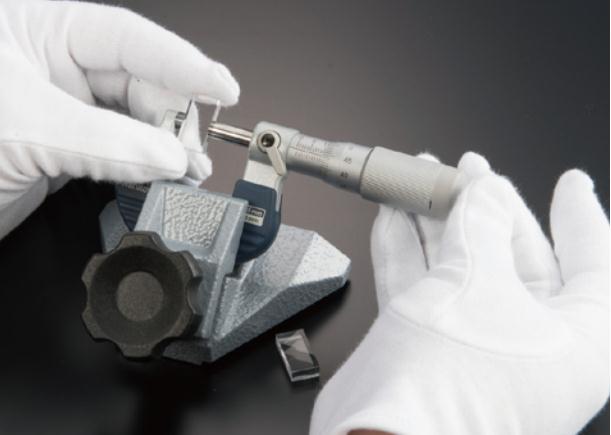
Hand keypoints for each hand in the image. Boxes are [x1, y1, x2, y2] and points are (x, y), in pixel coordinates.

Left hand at [0, 0, 239, 237]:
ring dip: (164, 147)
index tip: (221, 85)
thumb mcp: (25, 127)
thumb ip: (105, 141)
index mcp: (39, 30)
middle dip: (171, 117)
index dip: (180, 62)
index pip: (126, 37)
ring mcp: (65, 108)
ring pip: (135, 119)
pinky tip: (162, 177)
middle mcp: (56, 65)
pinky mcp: (68, 148)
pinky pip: (121, 151)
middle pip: (139, 82)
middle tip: (191, 152)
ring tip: (185, 171)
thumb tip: (168, 156)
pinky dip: (144, 167)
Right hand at [311, 152, 608, 434]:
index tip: (570, 183)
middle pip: (515, 256)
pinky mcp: (431, 345)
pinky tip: (392, 218)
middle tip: (467, 171)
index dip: (579, 216)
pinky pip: (422, 285)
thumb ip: (483, 227)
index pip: (594, 262)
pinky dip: (406, 250)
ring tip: (420, 181)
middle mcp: (533, 343)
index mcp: (579, 337)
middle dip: (486, 207)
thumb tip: (483, 191)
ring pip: (460, 266)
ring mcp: (478, 344)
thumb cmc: (451, 385)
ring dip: (436, 222)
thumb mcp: (477, 283)